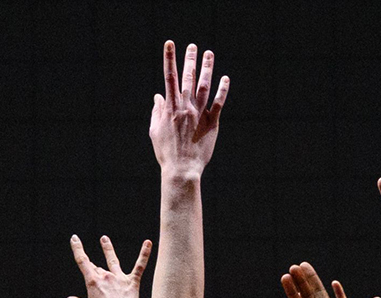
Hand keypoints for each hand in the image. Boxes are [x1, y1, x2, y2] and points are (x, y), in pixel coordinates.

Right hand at [64, 234, 150, 297]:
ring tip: (104, 239)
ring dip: (108, 249)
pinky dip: (144, 254)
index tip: (75, 238)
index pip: (82, 261)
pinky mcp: (132, 282)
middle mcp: (106, 276)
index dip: (78, 248)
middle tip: (93, 272)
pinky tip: (148, 243)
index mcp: (93, 281)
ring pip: (113, 260)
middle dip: (94, 269)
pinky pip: (139, 266)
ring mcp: (119, 278)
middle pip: (98, 268)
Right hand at [148, 42, 229, 176]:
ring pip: (204, 86)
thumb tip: (157, 96)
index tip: (170, 44)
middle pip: (188, 78)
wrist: (182, 169)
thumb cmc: (166, 152)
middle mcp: (186, 107)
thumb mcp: (155, 131)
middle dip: (190, 59)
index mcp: (171, 108)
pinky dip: (223, 90)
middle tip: (193, 45)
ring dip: (207, 68)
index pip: (169, 77)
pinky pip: (219, 103)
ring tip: (209, 54)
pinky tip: (225, 78)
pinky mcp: (212, 123)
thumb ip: (157, 112)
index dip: (169, 59)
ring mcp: (200, 114)